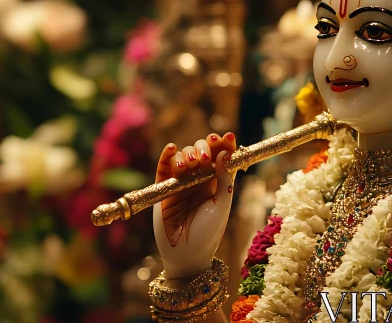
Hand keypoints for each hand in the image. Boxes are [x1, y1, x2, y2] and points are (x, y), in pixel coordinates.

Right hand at [153, 132, 236, 278]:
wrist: (186, 254)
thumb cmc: (208, 233)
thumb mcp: (221, 206)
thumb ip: (224, 180)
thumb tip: (225, 153)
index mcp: (216, 183)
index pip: (220, 157)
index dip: (224, 145)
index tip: (228, 137)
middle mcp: (199, 180)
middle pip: (201, 152)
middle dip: (204, 147)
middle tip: (205, 157)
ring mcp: (181, 183)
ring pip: (183, 157)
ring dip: (187, 154)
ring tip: (190, 165)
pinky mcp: (163, 188)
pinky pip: (163, 167)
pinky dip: (167, 155)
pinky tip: (171, 148)